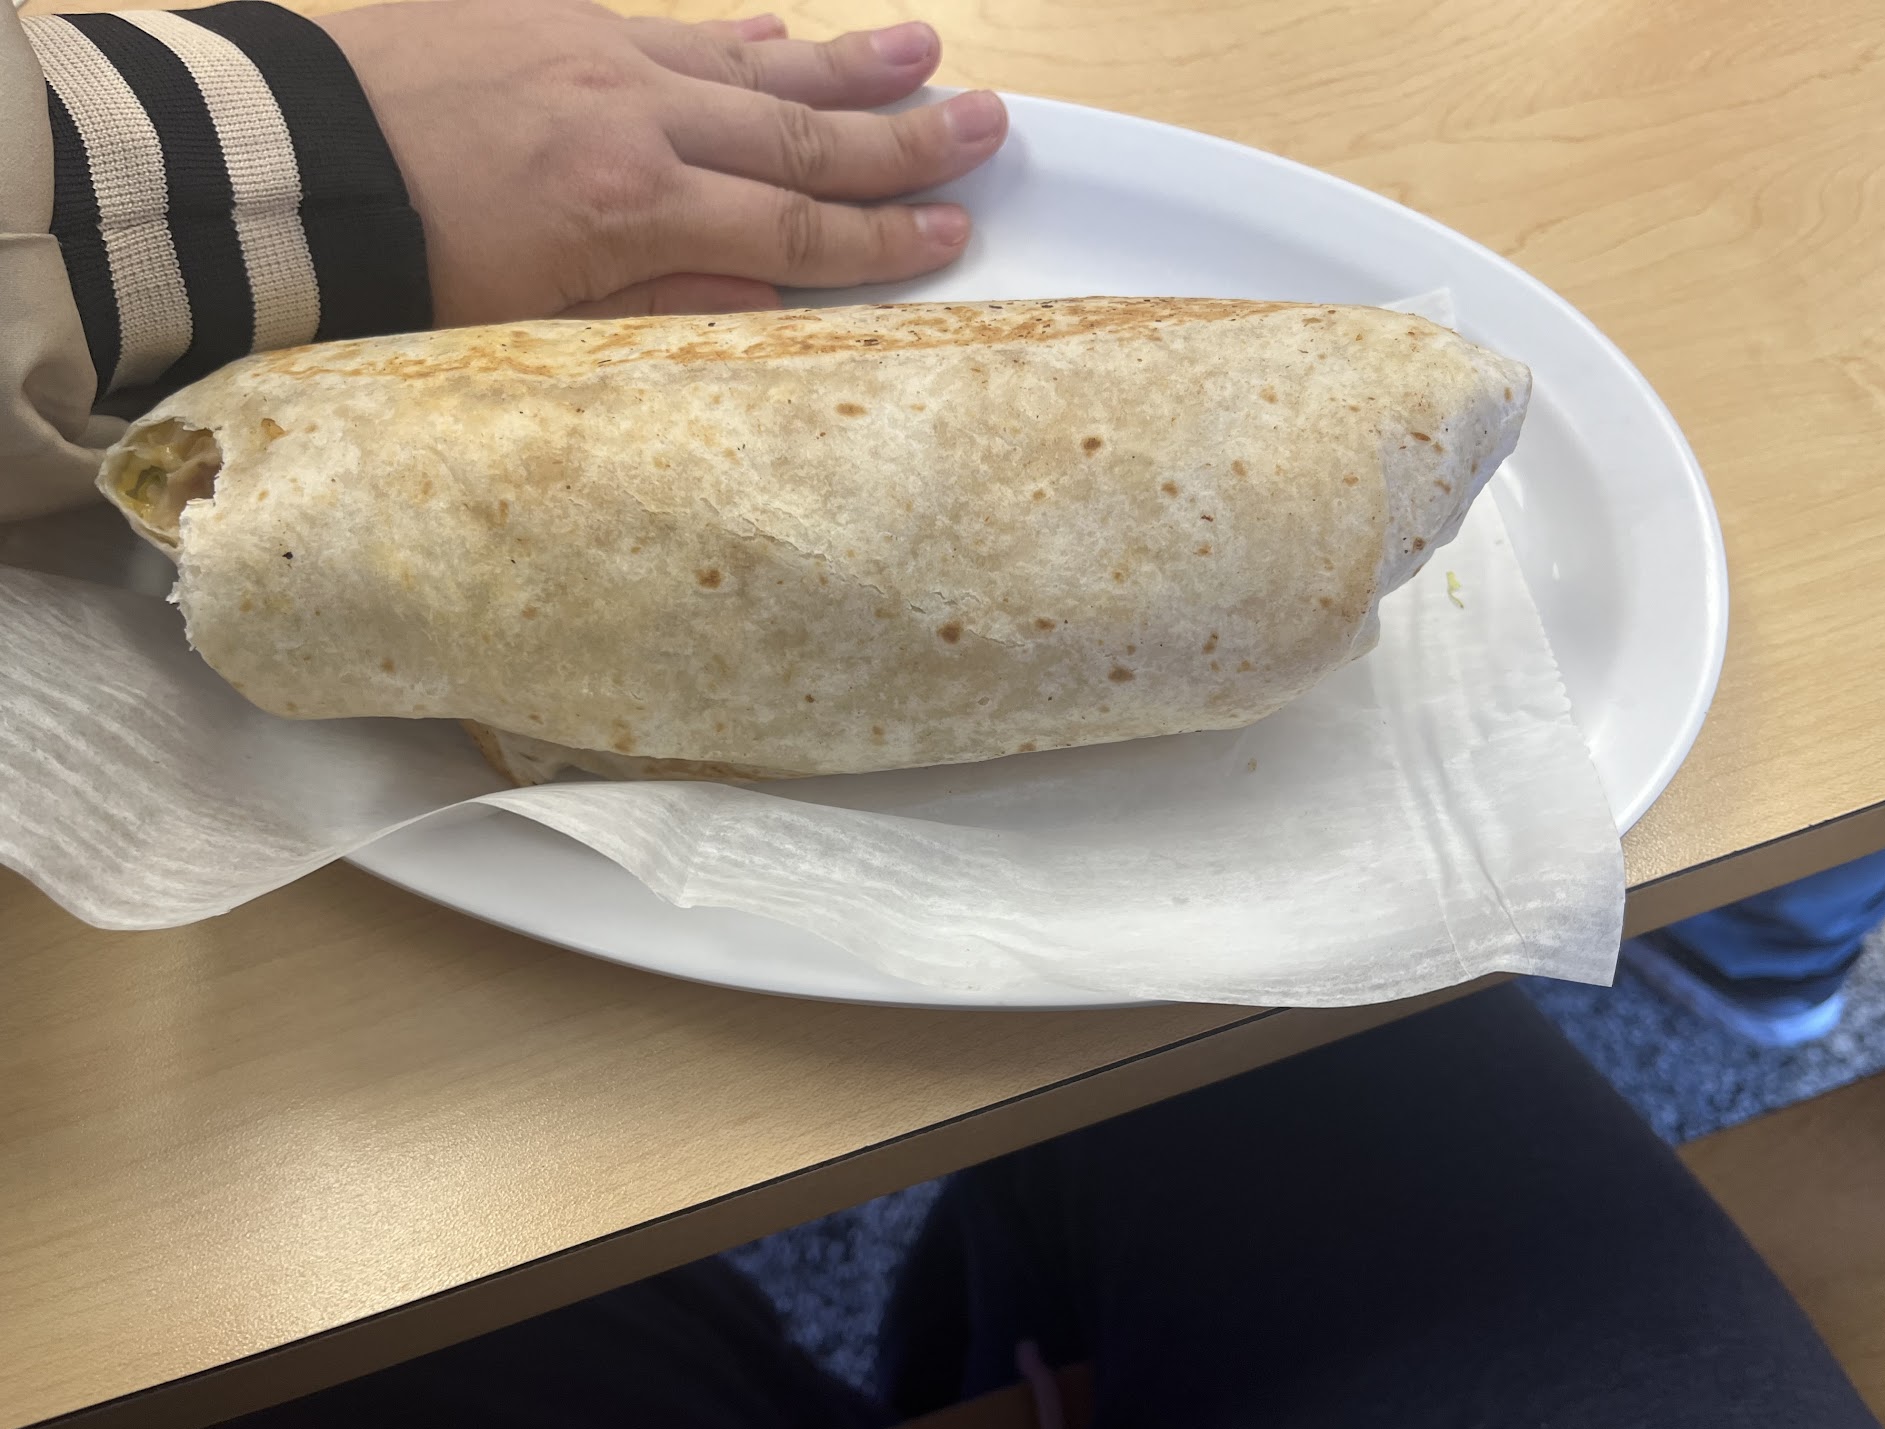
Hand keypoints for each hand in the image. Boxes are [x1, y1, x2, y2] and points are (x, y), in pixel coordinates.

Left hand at [318, 0, 1007, 324]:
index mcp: (629, 208)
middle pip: (797, 133)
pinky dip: (735, 34)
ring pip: (751, 61)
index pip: (790, 225)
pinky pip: (672, 24)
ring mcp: (595, 50)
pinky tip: (779, 29)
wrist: (270, 159)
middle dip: (901, 136)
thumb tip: (764, 287)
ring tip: (926, 52)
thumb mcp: (528, 318)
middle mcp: (633, 116)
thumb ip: (658, 299)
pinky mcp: (552, 15)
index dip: (881, 234)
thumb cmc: (393, 261)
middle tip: (989, 123)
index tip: (954, 230)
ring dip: (844, 63)